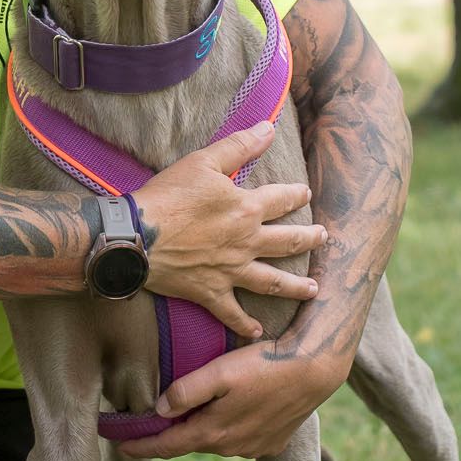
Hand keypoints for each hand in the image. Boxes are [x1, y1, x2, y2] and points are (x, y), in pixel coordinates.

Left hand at [117, 341, 346, 458]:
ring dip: (203, 430)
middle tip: (150, 424)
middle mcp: (233, 448)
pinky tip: (233, 413)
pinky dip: (230, 430)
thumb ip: (187, 391)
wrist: (316, 368)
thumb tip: (158, 410)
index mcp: (214, 432)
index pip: (168, 446)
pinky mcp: (274, 443)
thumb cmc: (265, 363)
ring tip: (192, 414)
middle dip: (171, 435)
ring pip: (218, 441)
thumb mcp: (220, 371)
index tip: (120, 446)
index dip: (142, 447)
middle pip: (192, 442)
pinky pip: (242, 440)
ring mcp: (255, 448)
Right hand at [131, 121, 323, 339]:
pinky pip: (232, 312)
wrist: (136, 236)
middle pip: (288, 243)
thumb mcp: (203, 161)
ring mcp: (230, 271)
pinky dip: (245, 323)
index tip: (307, 194)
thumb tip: (269, 128)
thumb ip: (239, 146)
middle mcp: (246, 242)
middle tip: (324, 238)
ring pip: (272, 282)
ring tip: (313, 290)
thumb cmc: (168, 196)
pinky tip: (258, 332)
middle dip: (309, 239)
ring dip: (295, 287)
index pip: (282, 200)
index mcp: (247, 209)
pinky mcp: (210, 292)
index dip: (297, 195)